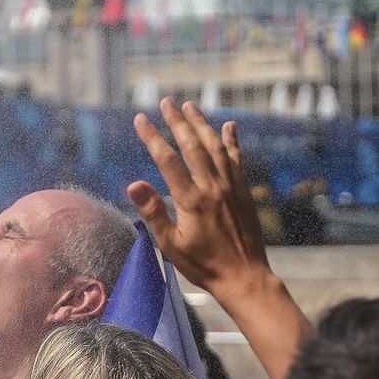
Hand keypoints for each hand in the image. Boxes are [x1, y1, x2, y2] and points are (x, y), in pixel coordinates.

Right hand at [129, 97, 311, 378]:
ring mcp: (230, 187)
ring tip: (190, 107)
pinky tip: (228, 126)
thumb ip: (153, 212)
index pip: (167, 160)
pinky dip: (232, 141)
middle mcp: (212, 187)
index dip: (153, 137)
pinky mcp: (243, 191)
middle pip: (193, 145)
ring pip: (215, 146)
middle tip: (166, 102)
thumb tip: (133, 184)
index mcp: (191, 200)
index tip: (141, 119)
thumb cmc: (203, 264)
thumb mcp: (170, 244)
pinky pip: (237, 159)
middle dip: (177, 121)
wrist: (244, 276)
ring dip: (202, 124)